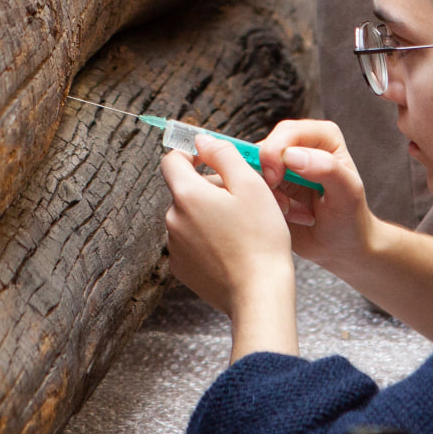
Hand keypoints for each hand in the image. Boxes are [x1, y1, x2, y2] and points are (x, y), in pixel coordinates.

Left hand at [161, 135, 296, 357]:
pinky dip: (207, 239)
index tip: (209, 159)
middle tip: (243, 198)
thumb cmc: (261, 238)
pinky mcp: (182, 269)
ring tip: (242, 226)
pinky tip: (232, 247)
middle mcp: (173, 220)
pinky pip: (191, 242)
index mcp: (186, 195)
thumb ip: (223, 155)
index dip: (190, 154)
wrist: (259, 293)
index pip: (171, 160)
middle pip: (184, 190)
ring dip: (209, 214)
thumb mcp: (250, 185)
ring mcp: (175, 247)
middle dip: (209, 187)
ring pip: (189, 216)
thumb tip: (202, 140)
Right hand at [254, 120, 376, 269]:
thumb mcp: (347, 194)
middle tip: (283, 204)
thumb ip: (326, 169)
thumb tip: (291, 155)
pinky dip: (263, 204)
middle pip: (264, 148)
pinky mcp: (269, 184)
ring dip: (266, 194)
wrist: (339, 246)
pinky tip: (286, 216)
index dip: (274, 153)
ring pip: (252, 169)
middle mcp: (300, 145)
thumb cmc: (349, 217)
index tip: (275, 179)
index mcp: (322, 136)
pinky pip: (250, 188)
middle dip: (267, 178)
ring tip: (291, 212)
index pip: (286, 132)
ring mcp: (281, 166)